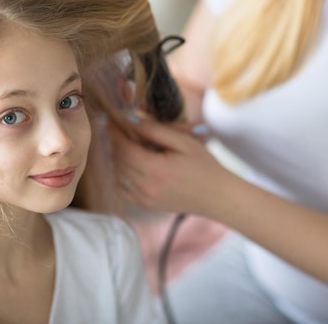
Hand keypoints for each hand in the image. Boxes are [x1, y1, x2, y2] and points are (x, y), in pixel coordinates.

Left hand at [107, 116, 231, 216]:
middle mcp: (145, 186)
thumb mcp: (183, 141)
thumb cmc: (204, 166)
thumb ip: (155, 131)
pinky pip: (122, 189)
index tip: (111, 121)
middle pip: (118, 160)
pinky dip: (121, 176)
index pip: (123, 148)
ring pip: (118, 174)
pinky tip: (130, 165)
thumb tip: (131, 122)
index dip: (115, 133)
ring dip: (118, 158)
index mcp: (155, 168)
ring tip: (129, 146)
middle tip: (120, 130)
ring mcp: (144, 198)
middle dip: (116, 143)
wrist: (217, 196)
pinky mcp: (145, 205)